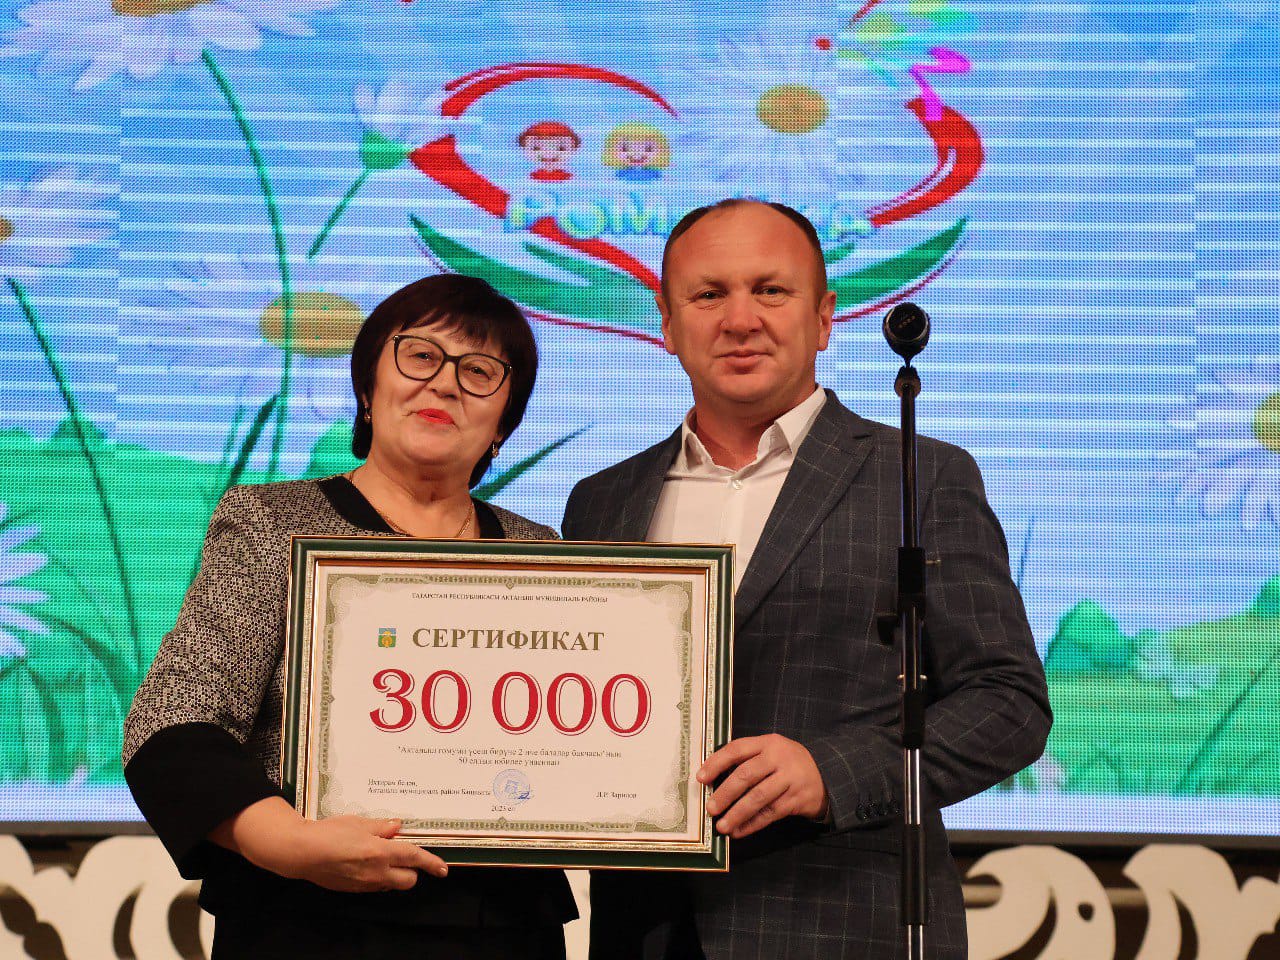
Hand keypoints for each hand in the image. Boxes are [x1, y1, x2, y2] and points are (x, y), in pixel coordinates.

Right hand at [213, 797, 448, 892]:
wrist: (301, 853)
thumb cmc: (329, 832)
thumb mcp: (359, 822)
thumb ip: (382, 827)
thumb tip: (398, 826)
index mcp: (381, 852)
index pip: (415, 859)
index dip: (432, 864)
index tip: (443, 869)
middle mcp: (377, 872)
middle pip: (409, 880)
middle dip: (412, 869)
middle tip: (402, 854)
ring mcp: (365, 884)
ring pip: (393, 885)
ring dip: (395, 874)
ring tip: (381, 856)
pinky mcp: (354, 890)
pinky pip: (376, 887)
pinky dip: (379, 878)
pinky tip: (366, 864)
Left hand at [697, 734, 828, 838]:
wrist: (825, 775)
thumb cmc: (786, 764)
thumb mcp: (771, 751)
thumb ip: (747, 759)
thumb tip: (712, 779)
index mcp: (768, 742)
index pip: (737, 749)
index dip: (716, 763)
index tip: (700, 778)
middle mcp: (779, 758)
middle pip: (747, 775)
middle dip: (725, 793)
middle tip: (710, 808)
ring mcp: (790, 779)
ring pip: (759, 797)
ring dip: (737, 813)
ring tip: (722, 826)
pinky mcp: (797, 799)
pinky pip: (771, 813)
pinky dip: (752, 824)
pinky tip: (739, 831)